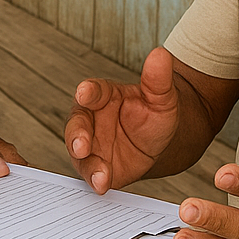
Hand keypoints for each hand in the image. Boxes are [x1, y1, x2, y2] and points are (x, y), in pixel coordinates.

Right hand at [65, 47, 179, 193]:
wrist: (160, 142)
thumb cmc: (155, 113)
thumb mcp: (161, 97)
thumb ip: (158, 79)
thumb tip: (161, 54)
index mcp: (103, 95)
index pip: (92, 91)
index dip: (88, 92)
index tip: (84, 92)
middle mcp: (91, 119)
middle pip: (77, 124)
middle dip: (77, 135)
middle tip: (81, 146)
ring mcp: (91, 145)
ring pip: (79, 153)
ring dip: (86, 163)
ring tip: (100, 174)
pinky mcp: (96, 166)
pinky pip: (90, 173)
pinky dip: (94, 179)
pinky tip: (103, 184)